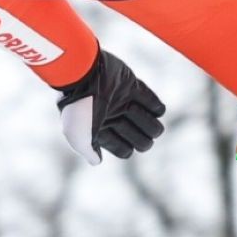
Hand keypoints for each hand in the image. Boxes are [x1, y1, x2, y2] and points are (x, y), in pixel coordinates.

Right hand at [55, 50, 166, 164]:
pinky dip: (156, 106)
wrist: (82, 74)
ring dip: (152, 125)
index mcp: (97, 128)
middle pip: (133, 133)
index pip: (118, 146)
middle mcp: (110, 115)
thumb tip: (96, 162)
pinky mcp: (130, 84)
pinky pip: (148, 98)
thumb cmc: (79, 107)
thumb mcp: (77, 135)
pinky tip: (159, 111)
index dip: (125, 150)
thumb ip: (87, 150)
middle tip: (148, 141)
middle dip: (143, 140)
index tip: (128, 150)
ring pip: (142, 117)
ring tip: (157, 130)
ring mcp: (121, 100)